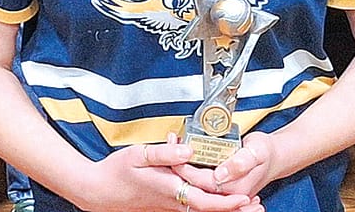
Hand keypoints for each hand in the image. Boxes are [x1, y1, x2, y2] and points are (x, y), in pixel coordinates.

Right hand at [70, 142, 257, 211]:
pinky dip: (210, 206)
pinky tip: (218, 200)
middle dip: (234, 209)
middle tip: (258, 206)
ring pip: (203, 211)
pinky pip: (193, 208)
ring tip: (246, 205)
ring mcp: (169, 207)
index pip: (205, 201)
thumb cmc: (115, 173)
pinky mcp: (165, 207)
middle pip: (210, 210)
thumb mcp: (138, 155)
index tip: (246, 197)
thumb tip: (188, 149)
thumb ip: (166, 152)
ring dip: (225, 208)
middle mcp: (173, 203)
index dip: (227, 201)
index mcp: (170, 190)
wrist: (97, 193)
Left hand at [173, 129, 277, 198]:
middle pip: (194, 183)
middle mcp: (226, 192)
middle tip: (170, 144)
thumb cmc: (266, 152)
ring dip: (182, 165)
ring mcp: (222, 189)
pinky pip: (199, 177)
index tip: (175, 151)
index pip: (201, 181)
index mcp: (233, 188)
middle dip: (179, 165)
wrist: (275, 156)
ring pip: (195, 181)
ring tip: (174, 144)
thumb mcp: (257, 151)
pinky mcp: (220, 184)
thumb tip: (221, 174)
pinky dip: (189, 165)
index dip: (185, 168)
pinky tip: (184, 151)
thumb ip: (241, 162)